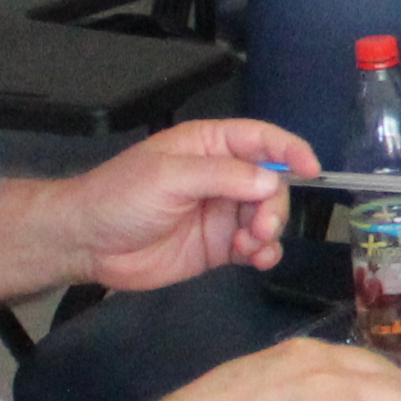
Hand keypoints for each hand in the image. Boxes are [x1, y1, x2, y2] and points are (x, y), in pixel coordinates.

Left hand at [48, 117, 308, 291]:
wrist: (88, 244)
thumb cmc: (121, 197)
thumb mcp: (170, 177)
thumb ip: (223, 176)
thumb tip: (272, 182)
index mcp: (209, 146)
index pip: (261, 140)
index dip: (289, 151)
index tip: (312, 170)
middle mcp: (222, 176)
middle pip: (271, 184)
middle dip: (274, 205)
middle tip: (260, 228)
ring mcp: (222, 212)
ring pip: (267, 216)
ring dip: (269, 231)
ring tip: (251, 247)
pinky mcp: (218, 246)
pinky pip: (255, 247)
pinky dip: (264, 253)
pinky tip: (257, 261)